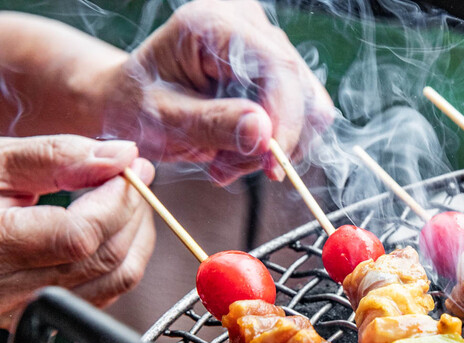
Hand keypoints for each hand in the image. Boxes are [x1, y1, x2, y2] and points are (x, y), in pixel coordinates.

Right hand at [0, 137, 155, 326]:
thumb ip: (55, 157)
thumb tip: (119, 155)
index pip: (82, 233)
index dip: (118, 198)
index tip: (131, 166)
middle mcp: (8, 289)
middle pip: (105, 257)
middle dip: (133, 212)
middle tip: (136, 177)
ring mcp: (21, 309)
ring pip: (113, 282)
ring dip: (135, 237)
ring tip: (130, 201)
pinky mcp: (31, 315)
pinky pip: (99, 295)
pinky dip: (119, 261)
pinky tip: (113, 231)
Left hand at [107, 0, 334, 184]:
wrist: (127, 101)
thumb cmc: (136, 105)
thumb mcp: (164, 121)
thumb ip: (214, 125)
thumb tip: (264, 132)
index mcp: (213, 24)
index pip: (278, 68)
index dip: (285, 120)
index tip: (271, 166)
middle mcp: (246, 24)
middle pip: (300, 88)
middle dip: (274, 141)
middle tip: (229, 169)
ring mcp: (264, 43)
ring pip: (307, 106)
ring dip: (272, 146)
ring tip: (226, 162)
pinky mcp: (274, 69)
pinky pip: (301, 114)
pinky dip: (273, 143)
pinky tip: (238, 152)